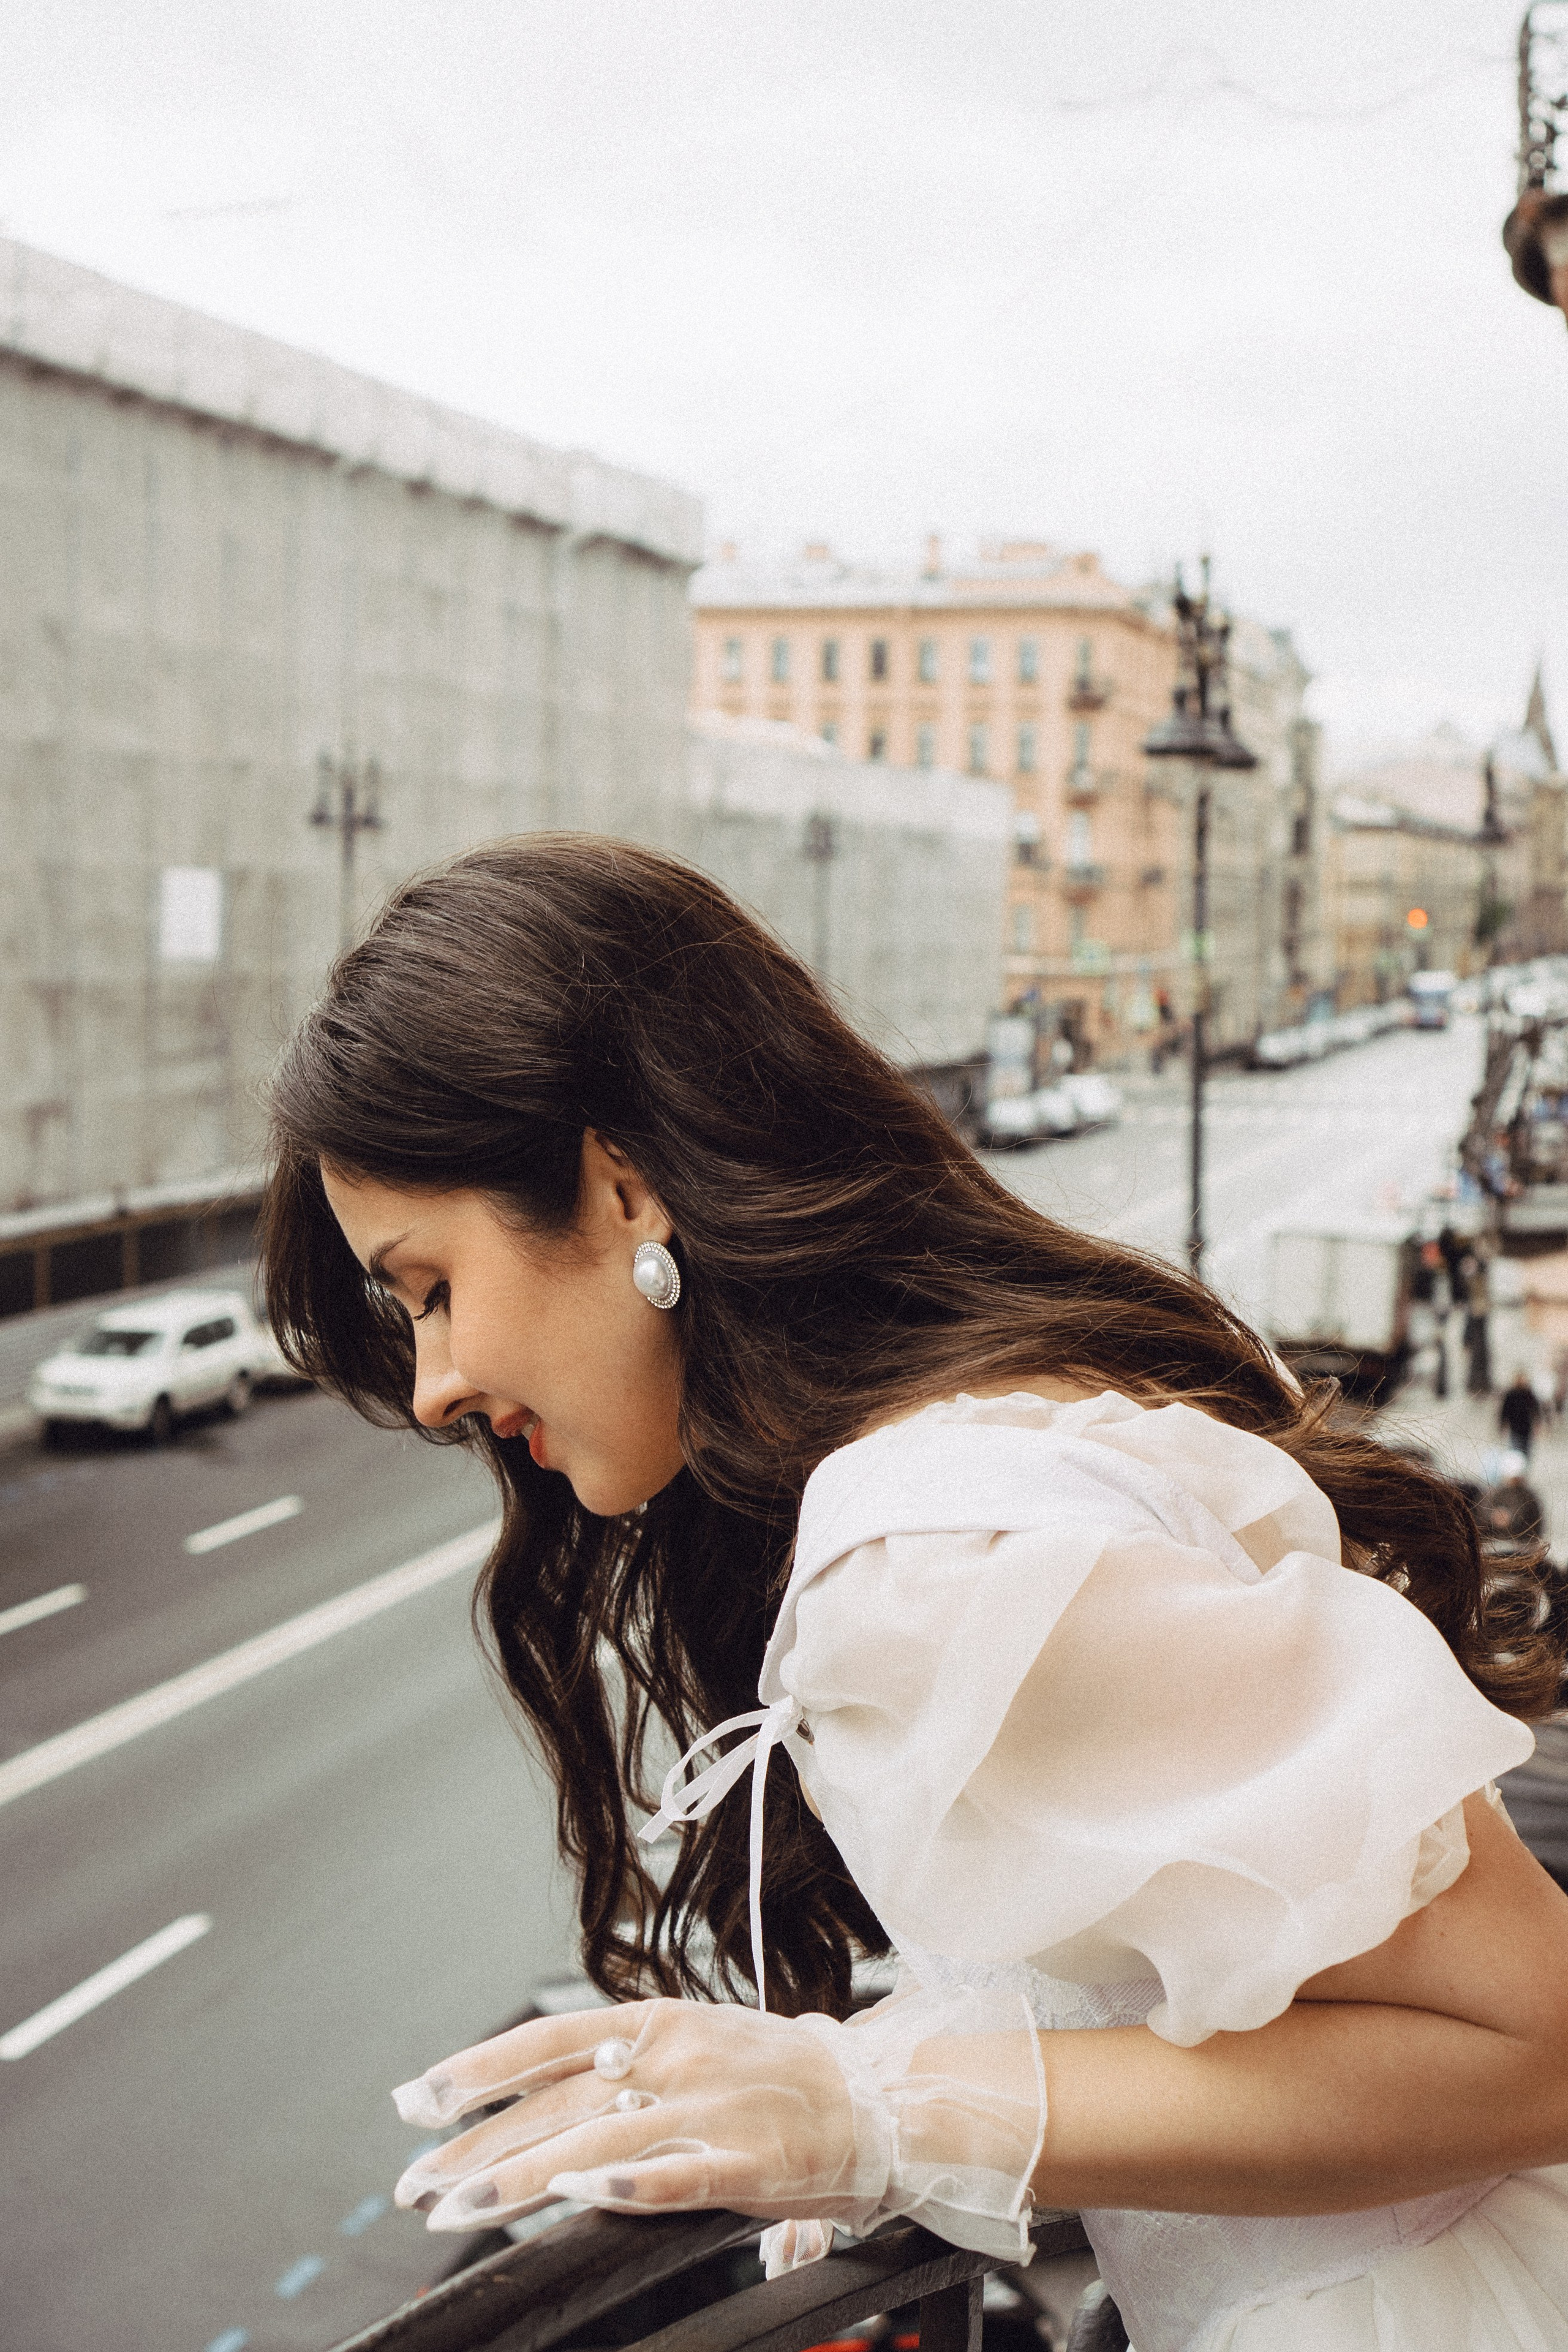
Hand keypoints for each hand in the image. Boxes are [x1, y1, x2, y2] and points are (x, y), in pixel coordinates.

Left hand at [392, 1998, 860, 2230]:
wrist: (879, 2095)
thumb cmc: (780, 2077)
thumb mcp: (694, 2053)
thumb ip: (626, 2081)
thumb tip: (557, 2130)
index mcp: (656, 2023)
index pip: (545, 2040)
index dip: (476, 2069)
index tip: (414, 2099)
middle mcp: (672, 2055)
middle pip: (551, 2101)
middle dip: (474, 2146)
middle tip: (414, 2183)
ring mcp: (708, 2106)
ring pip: (594, 2139)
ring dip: (519, 2178)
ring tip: (456, 2209)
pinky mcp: (747, 2158)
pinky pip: (677, 2174)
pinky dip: (629, 2183)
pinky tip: (585, 2195)